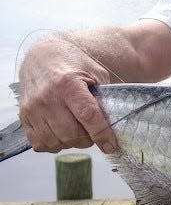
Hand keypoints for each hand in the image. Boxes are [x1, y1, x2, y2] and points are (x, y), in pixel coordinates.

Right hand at [18, 37, 117, 153]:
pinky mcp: (23, 117)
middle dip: (87, 139)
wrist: (42, 58)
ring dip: (72, 143)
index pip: (88, 115)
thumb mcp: (95, 73)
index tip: (111, 146)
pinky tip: (62, 133)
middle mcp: (47, 97)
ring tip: (78, 131)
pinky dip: (55, 144)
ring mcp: (32, 109)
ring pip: (57, 141)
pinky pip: (41, 143)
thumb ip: (104, 97)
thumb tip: (113, 124)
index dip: (102, 133)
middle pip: (71, 133)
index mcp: (68, 83)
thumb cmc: (74, 65)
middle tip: (93, 133)